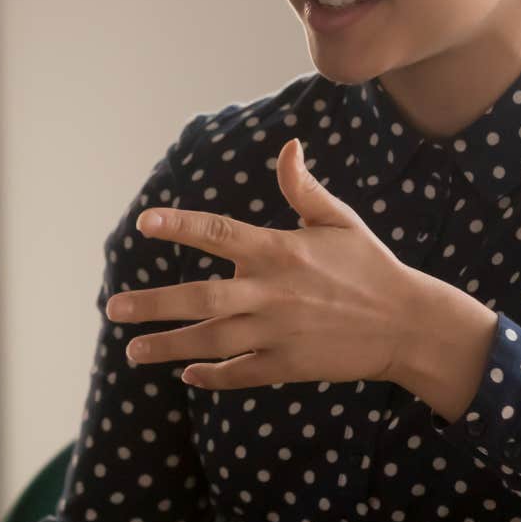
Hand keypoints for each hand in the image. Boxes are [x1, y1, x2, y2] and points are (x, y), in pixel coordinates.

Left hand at [105, 138, 497, 416]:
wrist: (407, 324)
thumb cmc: (370, 265)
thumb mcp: (338, 220)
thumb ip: (303, 187)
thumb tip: (289, 145)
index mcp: (280, 251)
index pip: (218, 233)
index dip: (179, 226)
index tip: (144, 223)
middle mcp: (272, 293)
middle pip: (201, 298)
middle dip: (154, 304)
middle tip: (113, 308)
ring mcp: (278, 334)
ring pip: (212, 342)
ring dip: (169, 347)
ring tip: (133, 350)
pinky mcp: (288, 366)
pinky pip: (239, 373)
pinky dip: (211, 375)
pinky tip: (186, 374)